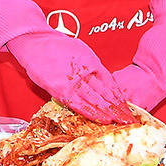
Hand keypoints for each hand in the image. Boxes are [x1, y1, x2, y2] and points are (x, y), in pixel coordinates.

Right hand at [8, 31, 133, 124]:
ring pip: (97, 100)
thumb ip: (90, 65)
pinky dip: (93, 113)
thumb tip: (100, 77)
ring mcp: (74, 81)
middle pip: (107, 93)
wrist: (35, 42)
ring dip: (110, 113)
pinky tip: (103, 120)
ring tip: (121, 123)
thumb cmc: (55, 46)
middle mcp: (86, 72)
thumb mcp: (79, 50)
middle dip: (119, 108)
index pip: (111, 82)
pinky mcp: (62, 90)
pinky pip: (80, 105)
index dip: (119, 96)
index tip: (127, 107)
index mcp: (91, 61)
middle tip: (129, 120)